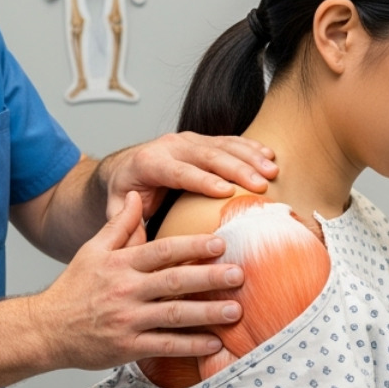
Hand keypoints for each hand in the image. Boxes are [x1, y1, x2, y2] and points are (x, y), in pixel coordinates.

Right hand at [33, 192, 240, 370]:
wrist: (46, 329)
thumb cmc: (73, 288)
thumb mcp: (92, 250)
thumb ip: (119, 225)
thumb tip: (138, 195)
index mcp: (120, 264)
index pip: (161, 251)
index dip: (192, 246)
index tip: (220, 243)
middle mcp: (125, 290)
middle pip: (174, 281)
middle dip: (209, 277)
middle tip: (239, 273)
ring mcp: (128, 320)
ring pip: (174, 316)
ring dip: (207, 313)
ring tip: (235, 310)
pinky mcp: (128, 347)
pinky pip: (165, 346)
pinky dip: (191, 346)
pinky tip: (214, 343)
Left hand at [97, 132, 277, 218]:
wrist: (125, 166)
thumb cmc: (125, 192)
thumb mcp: (116, 209)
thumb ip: (126, 225)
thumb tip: (140, 248)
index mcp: (148, 163)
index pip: (179, 171)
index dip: (202, 180)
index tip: (226, 191)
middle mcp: (169, 146)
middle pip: (206, 156)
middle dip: (236, 169)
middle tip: (261, 184)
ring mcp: (187, 140)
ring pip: (221, 145)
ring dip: (249, 157)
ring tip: (272, 171)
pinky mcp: (201, 139)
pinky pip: (228, 141)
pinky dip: (250, 147)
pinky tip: (270, 155)